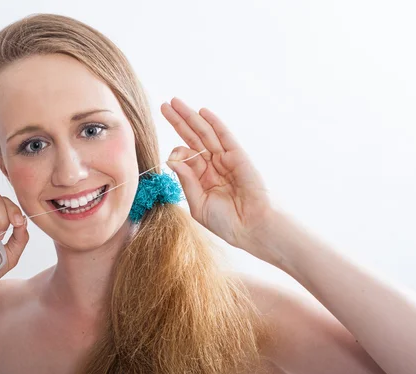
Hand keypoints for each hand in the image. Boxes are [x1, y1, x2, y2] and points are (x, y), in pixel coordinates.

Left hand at [162, 97, 272, 248]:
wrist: (251, 228)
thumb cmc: (226, 222)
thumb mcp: (198, 204)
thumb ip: (187, 182)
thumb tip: (173, 159)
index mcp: (202, 178)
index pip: (186, 156)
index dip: (177, 153)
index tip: (175, 158)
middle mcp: (213, 165)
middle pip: (193, 138)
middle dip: (178, 121)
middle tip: (164, 105)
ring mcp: (225, 159)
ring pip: (205, 133)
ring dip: (190, 117)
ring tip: (175, 102)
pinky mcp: (238, 157)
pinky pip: (224, 136)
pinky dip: (214, 123)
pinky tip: (202, 111)